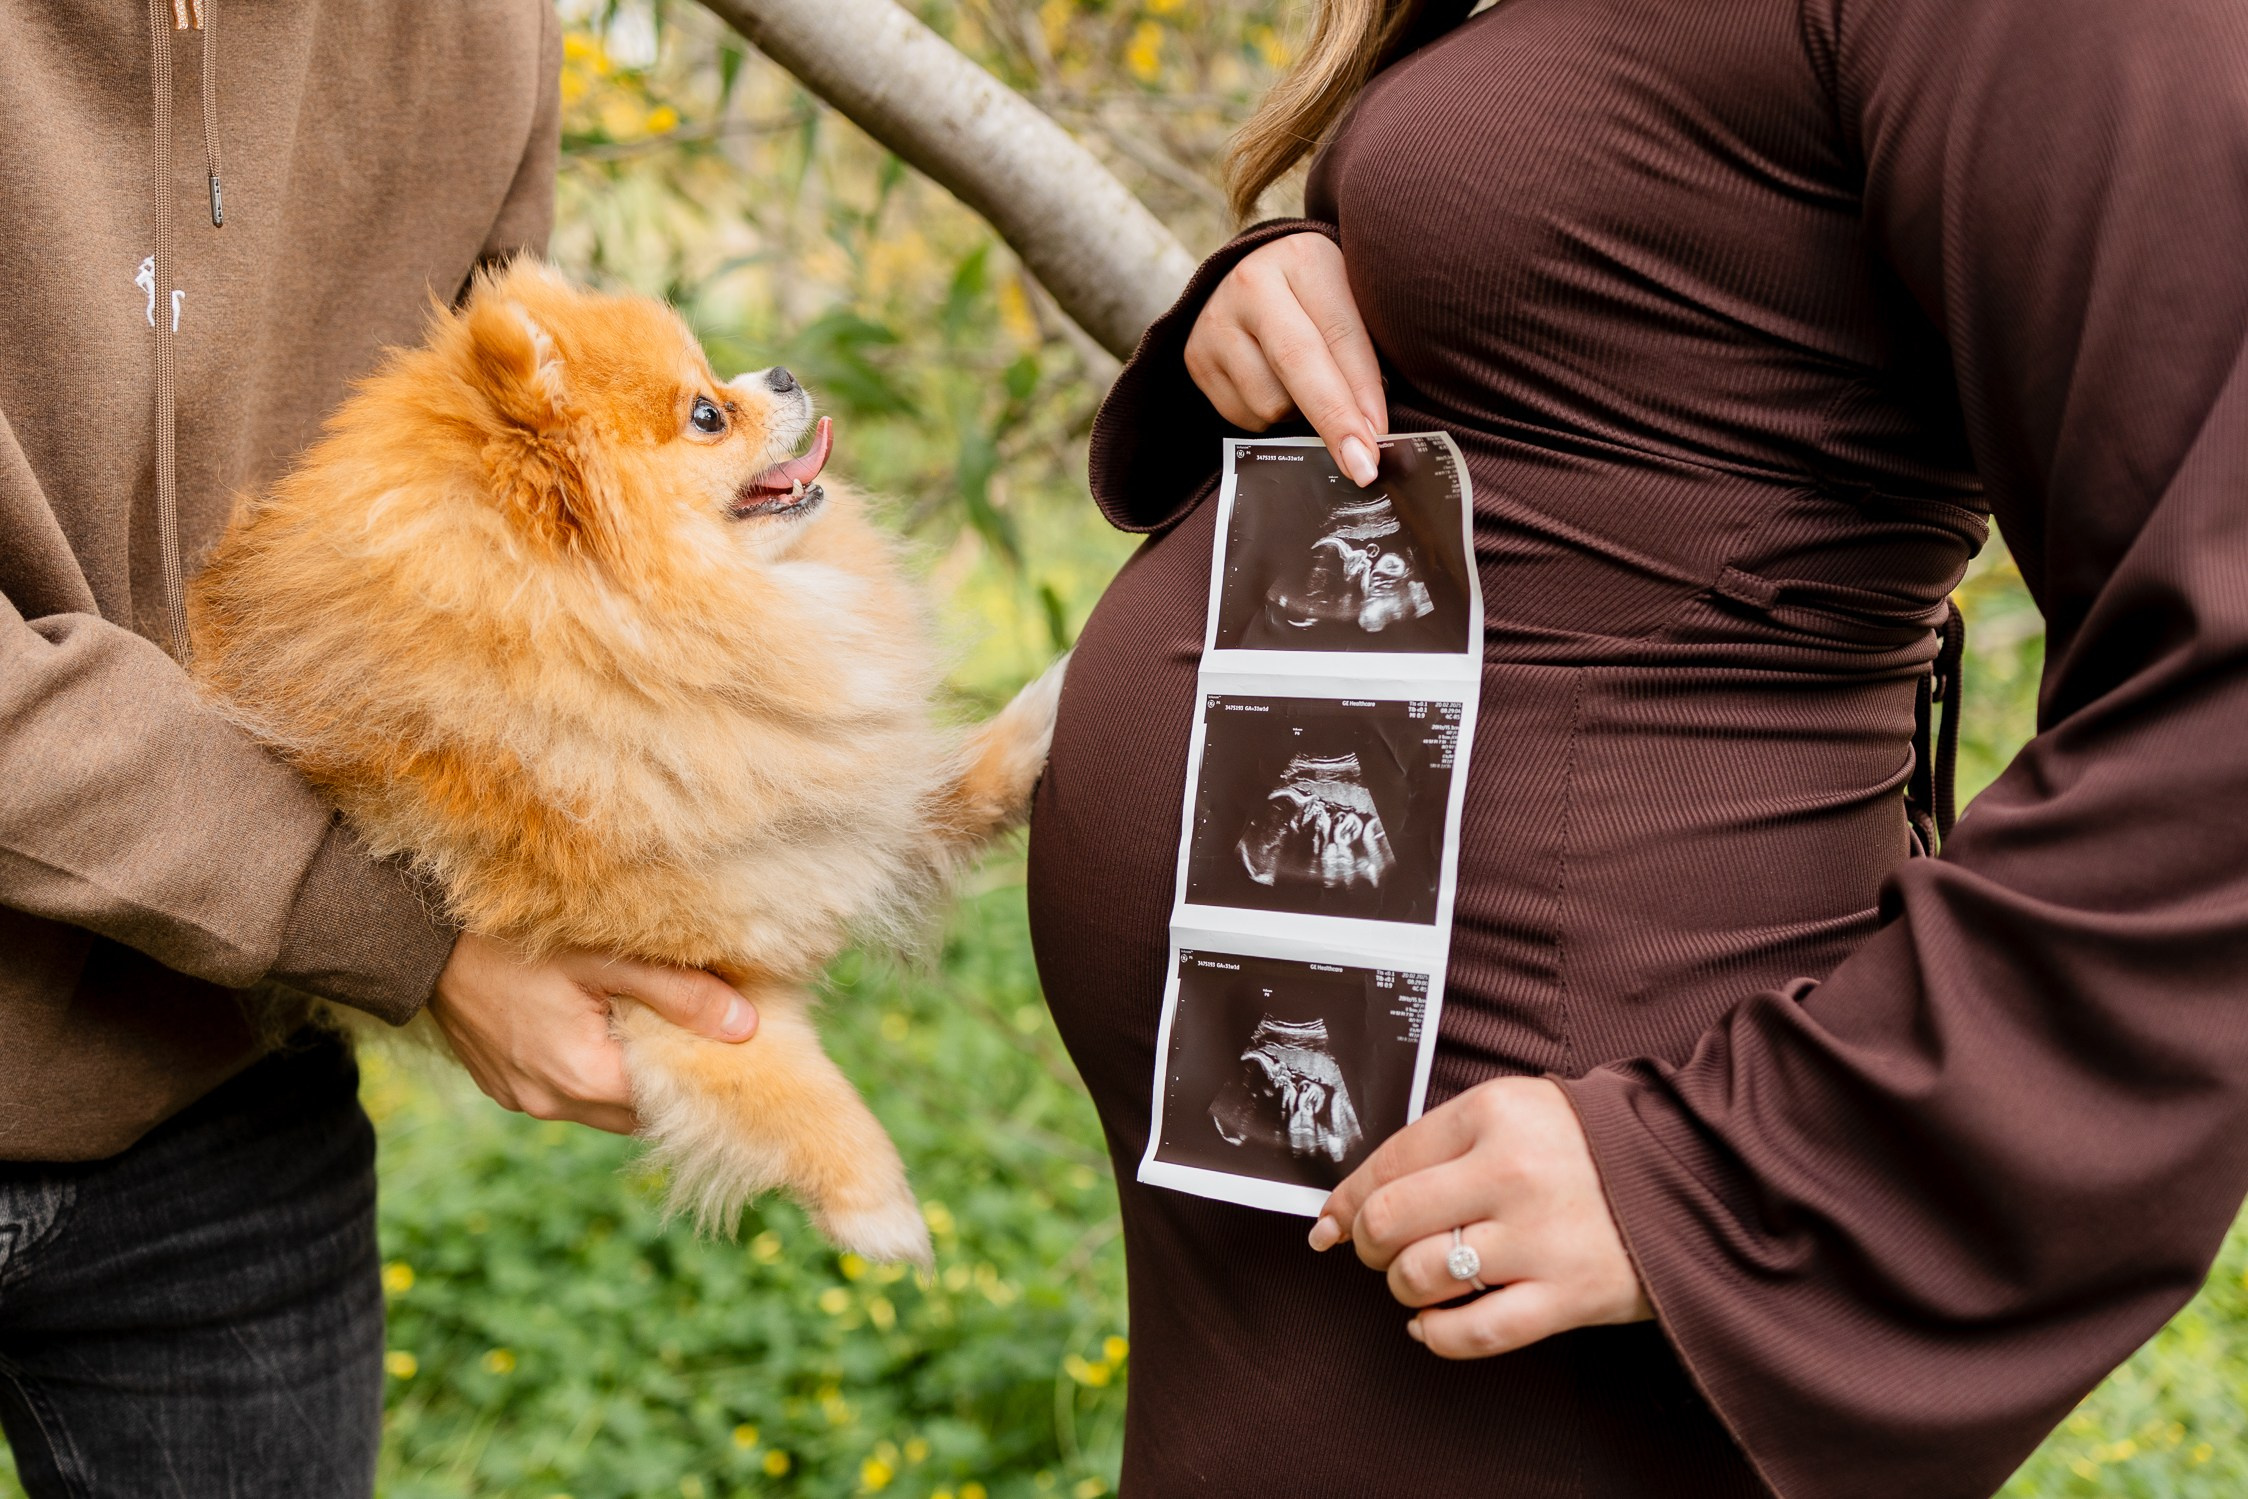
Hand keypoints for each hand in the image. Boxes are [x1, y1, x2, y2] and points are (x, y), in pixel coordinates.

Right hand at [426, 932, 755, 1134]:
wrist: (415, 939)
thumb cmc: (513, 939)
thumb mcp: (606, 956)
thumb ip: (679, 993)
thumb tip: (747, 1028)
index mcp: (580, 1078)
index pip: (668, 1100)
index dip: (702, 1073)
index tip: (729, 1041)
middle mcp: (549, 1103)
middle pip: (636, 1108)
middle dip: (668, 1075)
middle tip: (694, 1025)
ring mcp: (522, 1097)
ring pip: (602, 1103)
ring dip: (627, 1071)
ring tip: (646, 1018)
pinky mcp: (504, 1084)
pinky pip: (566, 1090)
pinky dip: (591, 1066)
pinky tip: (598, 1021)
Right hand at [1184, 232, 1387, 485]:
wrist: (1252, 276)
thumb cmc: (1317, 296)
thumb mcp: (1349, 302)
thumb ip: (1363, 353)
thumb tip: (1375, 431)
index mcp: (1303, 259)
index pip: (1340, 334)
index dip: (1363, 392)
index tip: (1381, 439)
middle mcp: (1251, 283)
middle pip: (1297, 365)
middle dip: (1334, 421)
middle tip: (1361, 466)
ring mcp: (1215, 322)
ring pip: (1270, 402)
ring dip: (1299, 413)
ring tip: (1303, 386)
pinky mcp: (1195, 357)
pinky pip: (1244, 417)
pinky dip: (1269, 418)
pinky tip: (1273, 387)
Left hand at [1309, 1077, 1651, 1357]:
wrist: (1694, 1174)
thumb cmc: (1588, 1145)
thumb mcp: (1515, 1111)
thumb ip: (1440, 1144)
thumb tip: (1349, 1203)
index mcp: (1494, 1114)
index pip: (1388, 1161)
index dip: (1346, 1199)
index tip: (1330, 1222)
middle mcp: (1512, 1173)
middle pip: (1390, 1221)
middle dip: (1366, 1244)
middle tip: (1376, 1250)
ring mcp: (1540, 1238)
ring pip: (1420, 1276)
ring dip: (1402, 1286)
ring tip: (1416, 1281)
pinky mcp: (1569, 1295)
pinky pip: (1474, 1333)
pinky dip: (1436, 1335)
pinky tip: (1431, 1325)